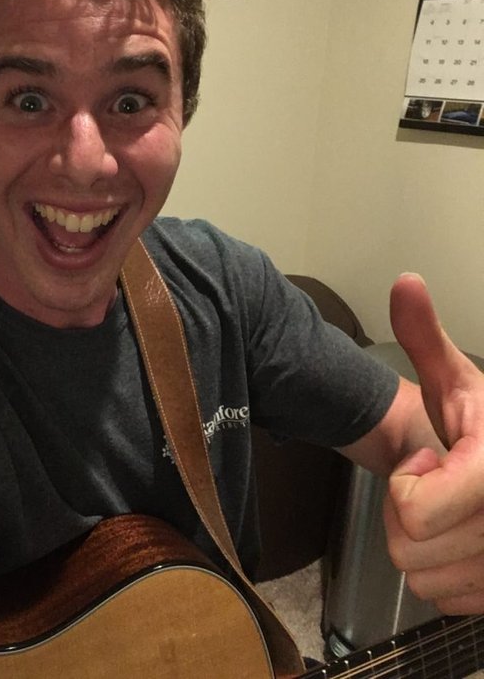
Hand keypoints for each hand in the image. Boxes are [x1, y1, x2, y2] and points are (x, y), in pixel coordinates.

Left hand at [384, 273, 483, 613]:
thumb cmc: (475, 422)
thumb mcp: (452, 377)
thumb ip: (423, 334)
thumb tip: (405, 282)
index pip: (415, 510)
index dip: (409, 485)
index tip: (433, 459)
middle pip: (408, 549)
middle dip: (410, 513)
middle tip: (440, 483)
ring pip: (421, 578)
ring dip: (425, 543)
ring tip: (452, 508)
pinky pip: (442, 598)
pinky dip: (442, 569)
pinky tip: (462, 535)